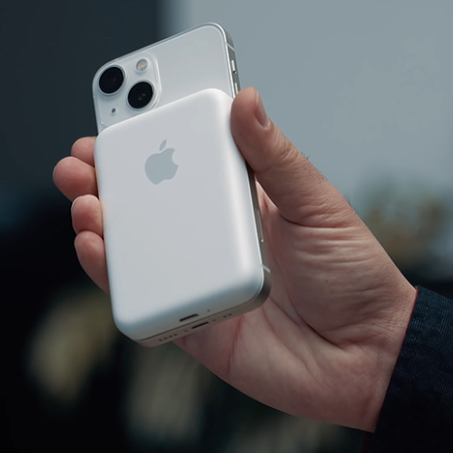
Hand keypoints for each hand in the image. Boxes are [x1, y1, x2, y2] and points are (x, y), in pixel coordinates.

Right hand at [53, 88, 416, 431]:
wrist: (368, 354)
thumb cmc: (354, 273)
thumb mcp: (317, 204)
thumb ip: (275, 157)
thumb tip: (246, 99)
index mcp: (245, 200)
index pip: (188, 160)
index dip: (152, 137)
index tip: (120, 114)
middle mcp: (215, 236)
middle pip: (150, 201)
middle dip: (110, 175)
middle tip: (84, 157)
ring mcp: (200, 278)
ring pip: (136, 246)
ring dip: (100, 219)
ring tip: (86, 196)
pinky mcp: (193, 321)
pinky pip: (144, 297)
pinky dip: (112, 273)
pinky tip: (97, 246)